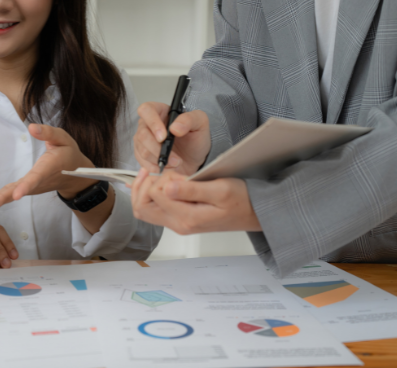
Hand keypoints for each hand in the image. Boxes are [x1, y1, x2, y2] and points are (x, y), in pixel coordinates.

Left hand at [0, 123, 94, 213]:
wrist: (75, 176)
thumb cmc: (68, 154)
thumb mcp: (63, 139)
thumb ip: (48, 133)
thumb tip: (31, 127)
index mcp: (48, 168)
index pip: (36, 177)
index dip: (26, 186)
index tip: (16, 195)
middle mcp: (38, 181)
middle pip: (19, 190)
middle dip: (4, 198)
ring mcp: (31, 187)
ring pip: (13, 193)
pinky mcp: (26, 188)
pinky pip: (11, 193)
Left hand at [131, 171, 260, 233]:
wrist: (254, 213)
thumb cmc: (241, 200)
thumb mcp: (219, 189)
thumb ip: (192, 190)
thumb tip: (167, 188)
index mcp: (187, 217)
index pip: (155, 195)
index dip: (160, 179)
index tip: (176, 172)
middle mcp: (178, 224)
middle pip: (142, 207)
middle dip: (145, 185)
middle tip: (159, 172)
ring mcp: (177, 224)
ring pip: (145, 210)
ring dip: (145, 190)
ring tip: (158, 175)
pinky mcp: (179, 220)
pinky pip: (154, 210)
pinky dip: (151, 195)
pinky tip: (158, 182)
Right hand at [133, 102, 210, 175]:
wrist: (193, 159)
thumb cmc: (195, 139)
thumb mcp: (200, 123)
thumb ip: (189, 120)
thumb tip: (174, 127)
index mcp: (159, 111)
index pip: (146, 110)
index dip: (152, 123)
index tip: (163, 137)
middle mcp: (147, 124)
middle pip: (142, 134)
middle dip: (159, 149)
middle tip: (175, 158)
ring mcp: (142, 140)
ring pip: (142, 150)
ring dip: (160, 160)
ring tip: (175, 162)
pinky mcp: (140, 155)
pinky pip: (143, 162)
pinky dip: (157, 167)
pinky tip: (167, 166)